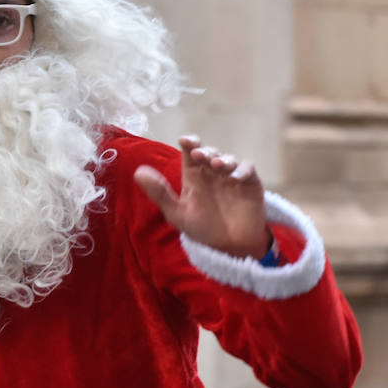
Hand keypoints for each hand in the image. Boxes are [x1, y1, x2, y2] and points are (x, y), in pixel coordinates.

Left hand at [133, 135, 269, 257]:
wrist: (229, 247)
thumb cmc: (202, 228)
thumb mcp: (177, 213)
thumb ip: (159, 193)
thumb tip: (137, 172)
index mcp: (194, 176)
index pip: (190, 153)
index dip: (189, 143)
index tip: (185, 141)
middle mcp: (212, 172)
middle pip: (209, 153)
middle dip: (205, 151)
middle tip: (199, 155)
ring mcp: (232, 176)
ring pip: (228, 158)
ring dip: (223, 159)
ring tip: (216, 165)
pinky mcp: (250, 183)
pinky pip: (248, 170)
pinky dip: (242, 170)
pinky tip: (234, 178)